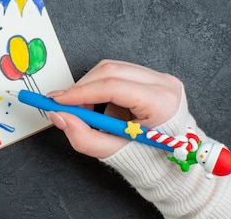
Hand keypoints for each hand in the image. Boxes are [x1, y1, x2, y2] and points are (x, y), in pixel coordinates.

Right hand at [46, 60, 182, 158]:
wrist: (172, 162)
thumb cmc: (149, 158)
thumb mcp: (114, 152)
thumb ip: (84, 137)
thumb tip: (59, 116)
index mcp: (162, 103)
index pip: (113, 87)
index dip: (81, 92)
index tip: (58, 100)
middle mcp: (163, 84)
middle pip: (110, 71)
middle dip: (81, 88)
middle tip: (62, 105)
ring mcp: (158, 78)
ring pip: (111, 68)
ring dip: (89, 86)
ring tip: (83, 109)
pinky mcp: (150, 77)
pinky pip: (116, 72)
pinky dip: (99, 86)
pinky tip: (97, 104)